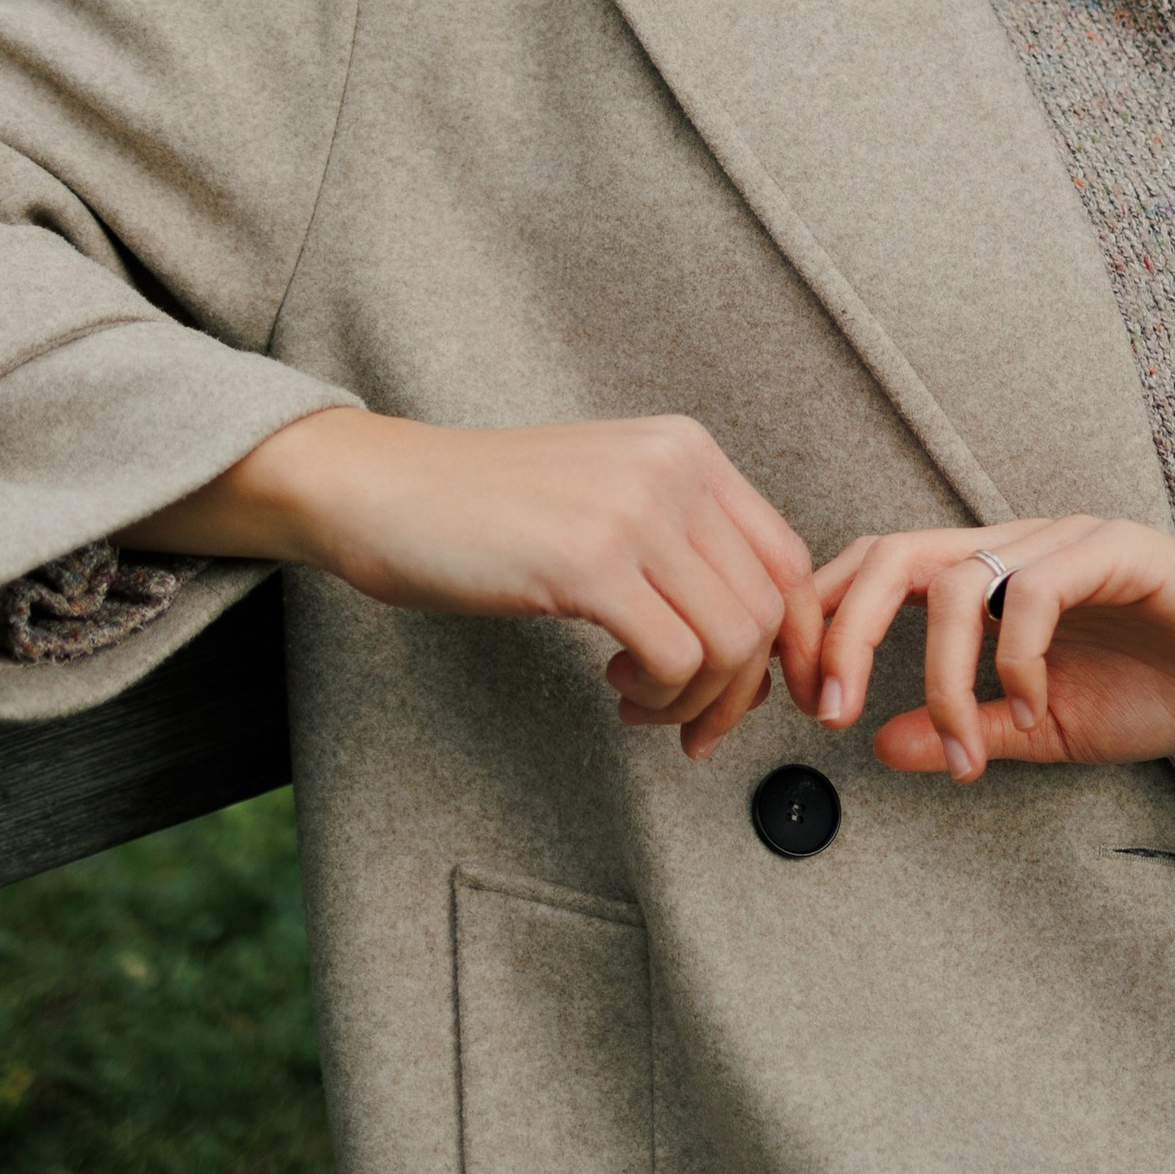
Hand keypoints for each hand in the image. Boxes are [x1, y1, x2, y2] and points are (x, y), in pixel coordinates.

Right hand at [134, 406, 823, 758]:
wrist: (383, 489)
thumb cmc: (487, 509)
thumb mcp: (607, 497)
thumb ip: (680, 541)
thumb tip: (750, 632)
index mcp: (686, 449)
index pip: (788, 557)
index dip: (790, 640)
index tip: (764, 694)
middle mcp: (674, 468)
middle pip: (768, 607)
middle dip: (741, 689)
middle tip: (690, 724)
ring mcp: (633, 510)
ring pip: (731, 639)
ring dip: (693, 697)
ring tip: (638, 698)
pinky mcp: (587, 561)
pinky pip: (676, 657)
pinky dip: (658, 695)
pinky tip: (612, 684)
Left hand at [810, 515, 1174, 782]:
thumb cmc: (1163, 683)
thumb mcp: (1047, 727)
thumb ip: (969, 729)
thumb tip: (877, 744)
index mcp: (986, 579)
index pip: (871, 570)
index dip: (819, 623)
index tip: (805, 704)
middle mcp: (1011, 547)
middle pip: (887, 554)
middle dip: (837, 630)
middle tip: (829, 712)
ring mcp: (1060, 542)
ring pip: (953, 578)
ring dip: (935, 673)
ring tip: (961, 745)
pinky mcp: (1115, 550)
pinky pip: (1037, 590)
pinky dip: (1015, 658)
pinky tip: (1031, 705)